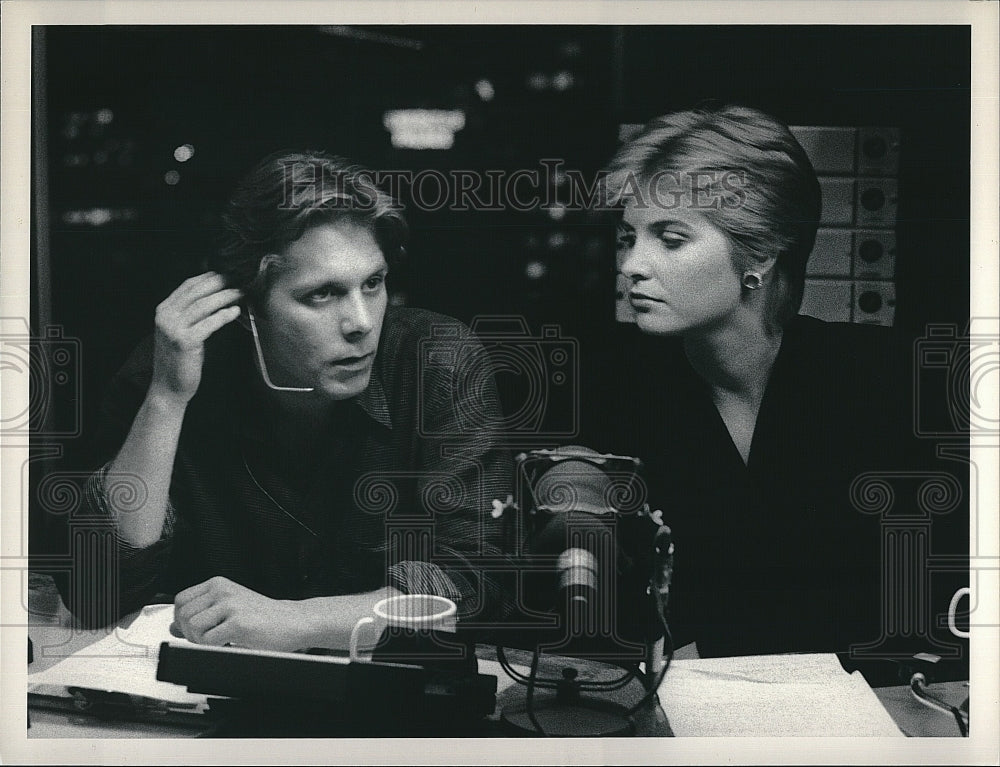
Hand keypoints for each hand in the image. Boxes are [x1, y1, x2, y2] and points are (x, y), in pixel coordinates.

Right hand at [149, 272, 242, 405]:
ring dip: (224, 297)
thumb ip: (190, 314)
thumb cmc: (179, 360)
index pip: (187, 286)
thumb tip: (215, 296)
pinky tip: (234, 312)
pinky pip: (208, 324)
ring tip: (240, 292)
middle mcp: (166, 316)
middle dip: (219, 283)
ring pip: (203, 305)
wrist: (168, 387)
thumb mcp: (180, 331)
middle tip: (237, 279)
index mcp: (164, 310)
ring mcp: (173, 328)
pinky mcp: (185, 341)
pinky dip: (223, 316)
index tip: (226, 274)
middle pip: (196, 292)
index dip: (208, 277)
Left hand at [173, 576, 314, 652]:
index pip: (181, 600)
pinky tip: (228, 644)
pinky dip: (213, 648)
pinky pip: (207, 640)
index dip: (181, 619)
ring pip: (192, 627)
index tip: (192, 629)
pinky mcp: (238, 623)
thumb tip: (174, 627)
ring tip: (218, 642)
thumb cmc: (264, 617)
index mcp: (218, 584)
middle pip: (183, 614)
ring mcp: (230, 605)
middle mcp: (222, 590)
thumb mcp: (229, 609)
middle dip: (189, 633)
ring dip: (200, 641)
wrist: (293, 621)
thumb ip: (202, 616)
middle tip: (207, 639)